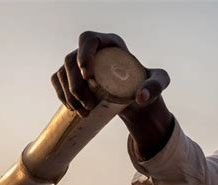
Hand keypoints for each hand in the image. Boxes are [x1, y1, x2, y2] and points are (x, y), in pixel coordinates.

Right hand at [51, 31, 169, 116]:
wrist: (136, 99)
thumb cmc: (148, 85)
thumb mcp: (160, 83)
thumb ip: (156, 86)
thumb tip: (140, 97)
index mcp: (110, 43)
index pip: (88, 39)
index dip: (84, 54)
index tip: (89, 76)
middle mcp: (92, 51)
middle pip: (70, 59)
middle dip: (75, 84)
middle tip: (89, 105)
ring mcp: (80, 64)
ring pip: (62, 72)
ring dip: (68, 94)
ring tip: (84, 112)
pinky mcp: (73, 78)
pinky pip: (58, 82)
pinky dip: (61, 95)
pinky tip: (72, 109)